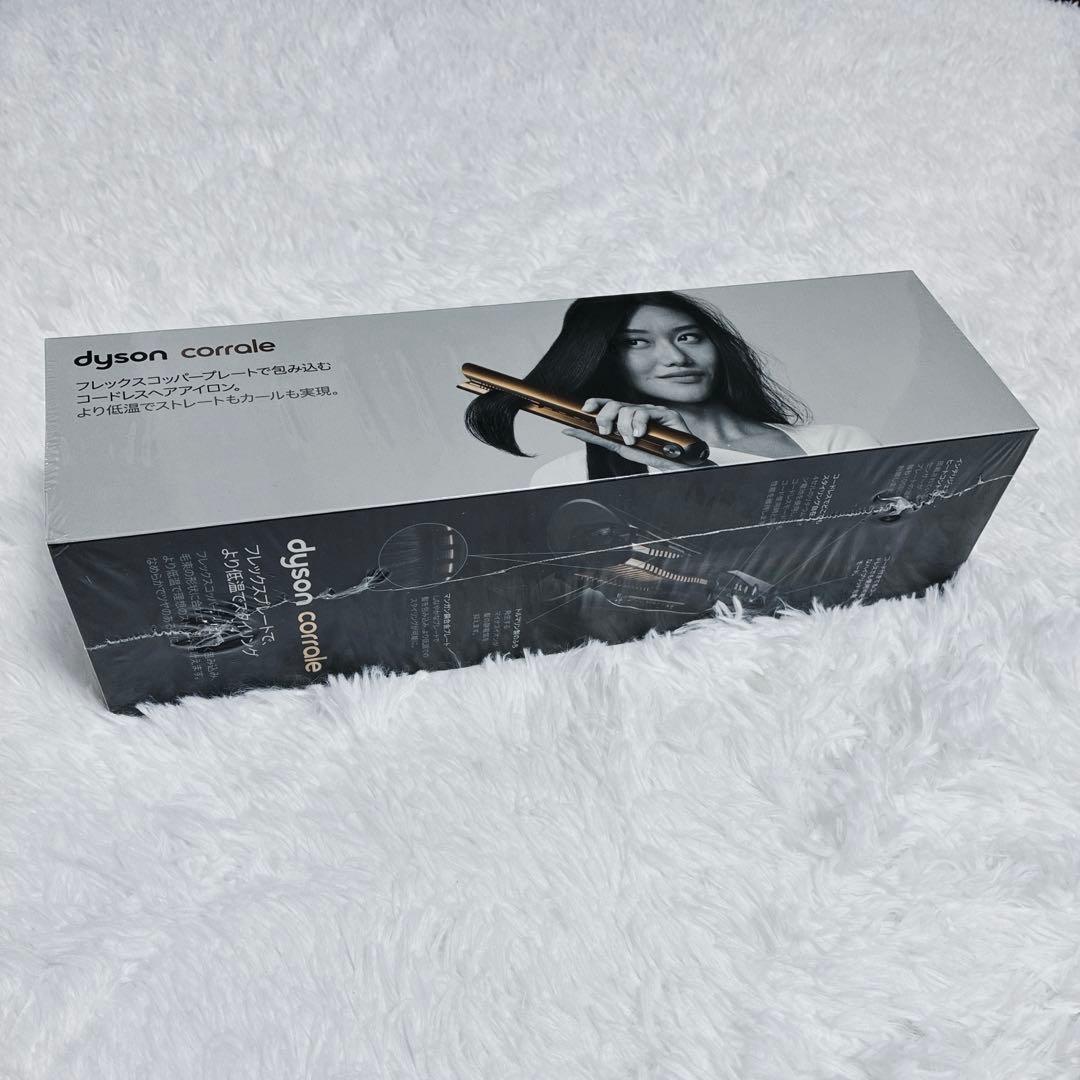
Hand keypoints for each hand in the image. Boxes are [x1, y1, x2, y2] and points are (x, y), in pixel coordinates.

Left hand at [565, 398, 699, 471]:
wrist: (674, 464)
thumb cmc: (648, 454)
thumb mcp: (617, 446)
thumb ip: (595, 437)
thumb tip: (569, 429)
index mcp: (626, 417)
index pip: (608, 403)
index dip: (596, 402)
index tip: (586, 408)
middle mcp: (637, 411)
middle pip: (615, 404)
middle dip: (606, 417)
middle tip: (608, 432)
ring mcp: (651, 410)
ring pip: (628, 408)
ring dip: (625, 427)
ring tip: (632, 440)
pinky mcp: (665, 412)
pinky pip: (645, 411)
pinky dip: (639, 423)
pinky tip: (641, 434)